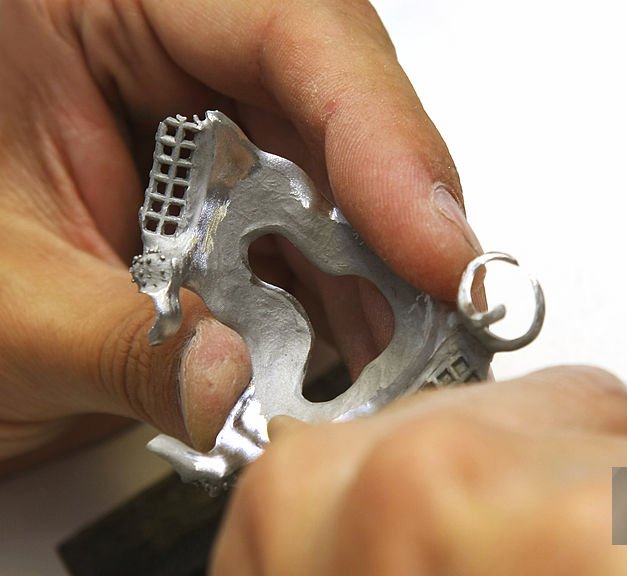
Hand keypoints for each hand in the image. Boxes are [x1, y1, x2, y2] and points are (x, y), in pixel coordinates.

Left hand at [0, 0, 478, 468]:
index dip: (382, 132)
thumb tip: (235, 390)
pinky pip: (308, 233)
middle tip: (441, 310)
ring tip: (399, 357)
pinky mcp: (219, 191)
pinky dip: (337, 302)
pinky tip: (354, 358)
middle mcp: (158, 47)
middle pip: (334, 101)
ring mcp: (197, 121)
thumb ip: (123, 348)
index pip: (284, 24)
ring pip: (336, 176)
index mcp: (88, 2)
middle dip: (394, 215)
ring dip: (375, 276)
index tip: (434, 242)